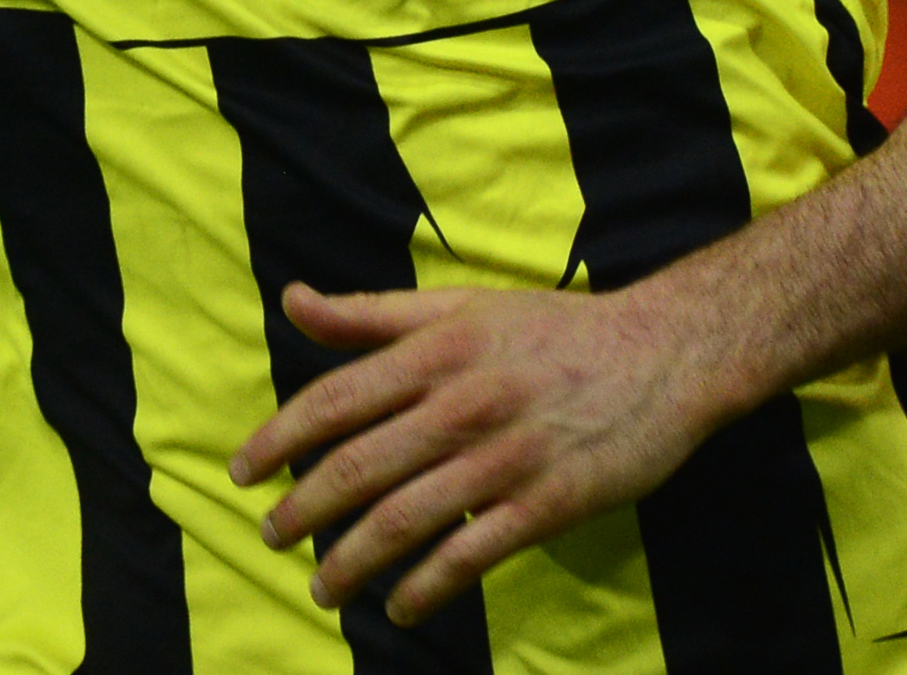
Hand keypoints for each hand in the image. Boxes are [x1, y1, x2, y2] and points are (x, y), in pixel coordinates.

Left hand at [228, 278, 720, 626]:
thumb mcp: (460, 307)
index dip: (280, 439)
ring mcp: (505, 457)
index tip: (243, 472)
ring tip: (322, 588)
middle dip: (303, 511)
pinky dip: (427, 587)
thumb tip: (292, 300)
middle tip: (270, 537)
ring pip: (405, 520)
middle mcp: (463, 403)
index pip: (336, 399)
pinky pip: (471, 556)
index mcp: (437, 350)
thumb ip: (371, 315)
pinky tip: (401, 606)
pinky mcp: (546, 504)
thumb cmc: (552, 329)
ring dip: (352, 561)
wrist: (663, 352)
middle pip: (359, 467)